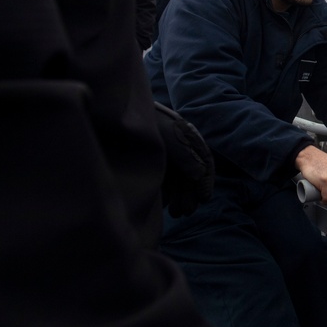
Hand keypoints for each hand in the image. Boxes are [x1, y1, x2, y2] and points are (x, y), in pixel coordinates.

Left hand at [154, 102, 213, 217]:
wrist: (120, 113)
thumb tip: (199, 175)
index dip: (206, 181)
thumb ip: (185, 154)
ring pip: (178, 180)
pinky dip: (166, 194)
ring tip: (176, 214)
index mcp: (188, 138)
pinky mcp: (152, 162)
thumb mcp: (170, 135)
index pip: (204, 161)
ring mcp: (165, 155)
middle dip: (190, 194)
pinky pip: (164, 181)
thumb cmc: (148, 122)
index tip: (204, 199)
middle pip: (191, 174)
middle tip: (186, 212)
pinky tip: (164, 206)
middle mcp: (179, 148)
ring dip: (180, 197)